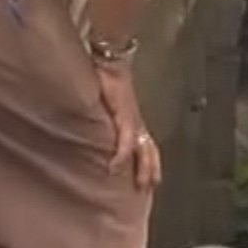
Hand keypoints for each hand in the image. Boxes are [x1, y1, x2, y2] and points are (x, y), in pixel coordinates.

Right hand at [96, 63, 160, 192]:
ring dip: (143, 168)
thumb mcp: (106, 101)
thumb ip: (104, 116)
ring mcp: (132, 119)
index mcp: (133, 119)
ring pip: (143, 150)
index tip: (150, 179)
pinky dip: (121, 155)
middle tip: (151, 187)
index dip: (149, 161)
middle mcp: (136, 121)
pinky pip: (124, 140)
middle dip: (151, 169)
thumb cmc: (106, 77)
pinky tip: (115, 166)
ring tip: (143, 185)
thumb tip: (97, 128)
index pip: (146, 144)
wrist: (108, 60)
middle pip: (149, 150)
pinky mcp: (124, 115)